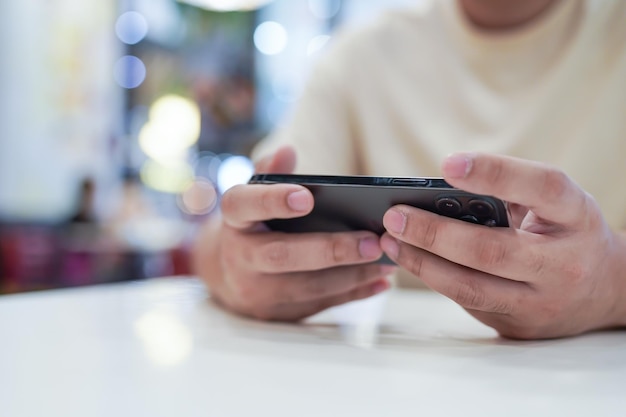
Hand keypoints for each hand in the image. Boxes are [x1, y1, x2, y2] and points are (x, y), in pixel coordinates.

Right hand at [192, 146, 391, 320]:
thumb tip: (287, 152)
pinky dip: (353, 293)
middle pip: (281, 255)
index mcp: (234, 221)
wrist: (229, 276)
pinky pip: (320, 304)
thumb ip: (270, 174)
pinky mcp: (278, 314)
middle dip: (330, 250)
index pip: (243, 206)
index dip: (272, 201)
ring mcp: (258, 291)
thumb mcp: (252, 198)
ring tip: (387, 259)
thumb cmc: (252, 227)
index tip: (306, 198)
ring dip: (352, 275)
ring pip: (307, 286)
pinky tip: (380, 280)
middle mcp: (240, 258)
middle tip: (372, 242)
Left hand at [380, 153, 625, 338]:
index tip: (447, 164)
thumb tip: (437, 193)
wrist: (607, 291)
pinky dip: (434, 279)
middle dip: (434, 233)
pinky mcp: (520, 326)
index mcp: (577, 216)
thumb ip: (510, 194)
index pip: (542, 188)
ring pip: (471, 287)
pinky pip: (468, 303)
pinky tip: (411, 260)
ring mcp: (542, 302)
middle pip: (492, 251)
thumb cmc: (566, 233)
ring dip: (422, 263)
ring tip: (390, 241)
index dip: (495, 174)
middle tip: (394, 216)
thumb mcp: (554, 205)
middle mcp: (565, 263)